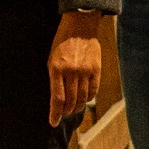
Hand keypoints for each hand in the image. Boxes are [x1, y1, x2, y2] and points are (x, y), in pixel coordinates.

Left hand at [49, 9, 110, 124]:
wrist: (80, 26)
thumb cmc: (62, 43)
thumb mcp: (52, 59)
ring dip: (77, 107)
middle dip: (66, 111)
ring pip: (82, 98)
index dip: (55, 113)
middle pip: (70, 101)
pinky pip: (93, 90)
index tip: (53, 122)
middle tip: (63, 115)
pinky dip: (88, 98)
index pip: (57, 98)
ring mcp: (85, 71)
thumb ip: (54, 78)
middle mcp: (71, 72)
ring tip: (73, 109)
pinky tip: (84, 100)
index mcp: (56, 69)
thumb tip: (57, 98)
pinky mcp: (96, 69)